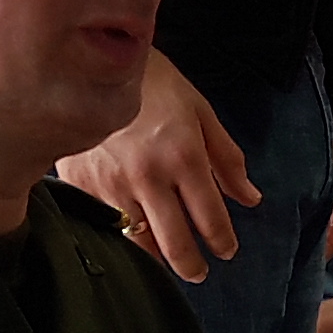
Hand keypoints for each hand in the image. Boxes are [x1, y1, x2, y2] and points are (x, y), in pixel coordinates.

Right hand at [59, 50, 253, 281]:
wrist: (93, 59)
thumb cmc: (155, 82)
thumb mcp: (200, 112)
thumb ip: (227, 159)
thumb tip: (250, 197)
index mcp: (184, 157)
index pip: (211, 218)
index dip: (223, 242)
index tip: (226, 251)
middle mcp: (149, 177)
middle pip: (176, 243)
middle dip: (192, 267)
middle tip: (199, 273)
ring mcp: (112, 184)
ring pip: (138, 242)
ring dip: (156, 256)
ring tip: (165, 258)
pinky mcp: (82, 184)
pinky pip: (105, 225)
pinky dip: (120, 234)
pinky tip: (129, 235)